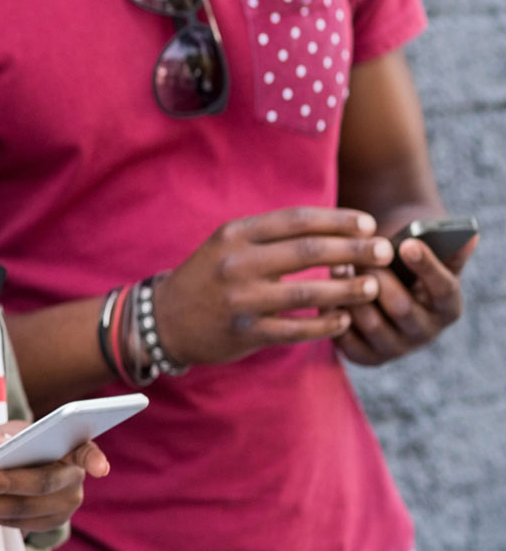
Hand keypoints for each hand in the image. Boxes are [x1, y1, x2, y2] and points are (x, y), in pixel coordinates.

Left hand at [0, 422, 107, 531]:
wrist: (20, 460)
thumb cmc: (13, 441)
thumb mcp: (8, 432)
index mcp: (73, 450)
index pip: (89, 452)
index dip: (95, 460)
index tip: (100, 469)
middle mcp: (72, 481)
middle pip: (42, 483)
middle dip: (8, 484)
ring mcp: (61, 508)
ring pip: (23, 510)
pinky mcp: (44, 525)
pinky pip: (13, 523)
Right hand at [154, 207, 392, 366]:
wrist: (165, 319)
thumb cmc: (208, 276)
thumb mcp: (228, 244)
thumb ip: (271, 236)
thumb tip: (332, 227)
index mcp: (235, 234)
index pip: (296, 220)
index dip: (338, 220)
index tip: (369, 224)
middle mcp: (237, 262)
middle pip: (309, 250)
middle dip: (355, 250)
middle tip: (386, 252)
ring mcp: (242, 299)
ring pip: (309, 291)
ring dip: (349, 288)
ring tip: (375, 286)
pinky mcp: (247, 331)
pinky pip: (298, 328)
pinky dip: (326, 323)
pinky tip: (345, 319)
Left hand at [335, 231, 476, 365]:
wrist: (380, 290)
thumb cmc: (404, 265)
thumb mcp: (423, 256)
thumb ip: (443, 248)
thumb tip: (470, 237)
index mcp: (447, 307)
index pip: (443, 289)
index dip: (427, 266)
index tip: (408, 243)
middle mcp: (425, 332)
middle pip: (402, 307)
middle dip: (378, 278)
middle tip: (358, 255)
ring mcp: (396, 348)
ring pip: (371, 323)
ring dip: (351, 293)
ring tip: (338, 267)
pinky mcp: (367, 356)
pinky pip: (346, 338)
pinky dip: (334, 312)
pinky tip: (327, 290)